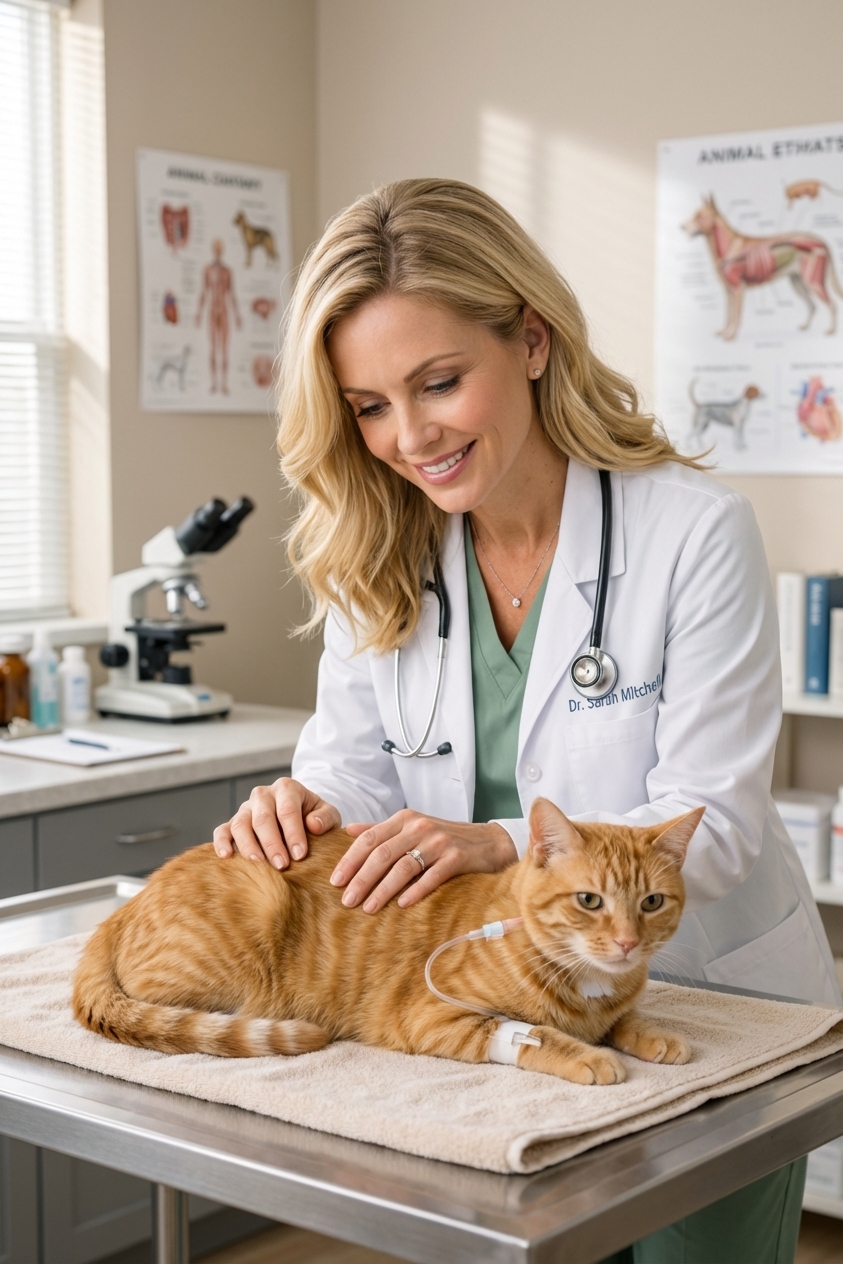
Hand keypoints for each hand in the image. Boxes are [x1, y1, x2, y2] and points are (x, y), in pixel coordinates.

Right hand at [213, 778, 339, 868]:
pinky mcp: (233, 822)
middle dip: (272, 843)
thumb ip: (325, 817)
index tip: (300, 855)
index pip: (288, 810)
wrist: (299, 814)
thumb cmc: (314, 816)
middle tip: (282, 866)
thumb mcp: (327, 813)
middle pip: (263, 818)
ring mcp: (246, 808)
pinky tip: (227, 856)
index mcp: (287, 788)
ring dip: (249, 846)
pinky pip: (222, 830)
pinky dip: (221, 842)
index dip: (293, 833)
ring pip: (241, 824)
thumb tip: (313, 825)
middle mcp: (263, 795)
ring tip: (259, 864)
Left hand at [330, 811, 517, 912]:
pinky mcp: (456, 857)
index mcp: (404, 819)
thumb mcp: (412, 828)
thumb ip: (381, 830)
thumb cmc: (444, 838)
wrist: (488, 842)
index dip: (350, 860)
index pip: (369, 839)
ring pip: (403, 866)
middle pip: (382, 854)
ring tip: (368, 908)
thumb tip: (349, 831)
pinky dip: (414, 891)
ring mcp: (438, 841)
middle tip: (346, 901)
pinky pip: (431, 876)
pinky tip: (401, 905)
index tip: (335, 881)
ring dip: (382, 889)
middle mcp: (419, 827)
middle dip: (361, 879)